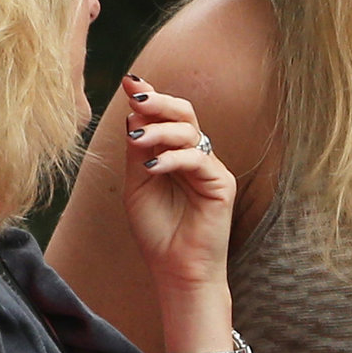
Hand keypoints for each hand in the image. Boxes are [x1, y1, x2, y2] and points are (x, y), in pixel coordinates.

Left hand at [120, 74, 234, 297]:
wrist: (176, 269)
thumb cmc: (157, 231)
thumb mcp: (137, 186)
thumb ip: (137, 154)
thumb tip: (133, 115)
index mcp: (176, 155)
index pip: (166, 118)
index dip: (150, 98)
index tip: (129, 82)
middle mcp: (196, 156)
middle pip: (185, 114)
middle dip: (160, 101)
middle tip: (137, 95)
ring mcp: (211, 169)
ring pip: (190, 132)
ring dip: (161, 130)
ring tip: (137, 139)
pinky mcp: (222, 184)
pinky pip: (198, 160)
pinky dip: (173, 160)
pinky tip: (152, 168)